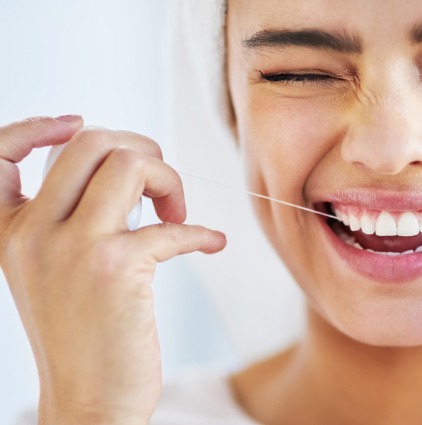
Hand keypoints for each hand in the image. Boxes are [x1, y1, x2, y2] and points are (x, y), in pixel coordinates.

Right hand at [0, 116, 225, 423]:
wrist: (88, 402)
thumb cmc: (82, 337)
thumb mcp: (51, 272)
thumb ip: (67, 220)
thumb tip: (119, 169)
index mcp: (10, 230)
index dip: (34, 127)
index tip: (75, 122)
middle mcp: (32, 233)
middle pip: (88, 143)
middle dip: (138, 150)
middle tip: (158, 186)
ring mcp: (72, 249)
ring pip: (129, 165)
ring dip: (168, 179)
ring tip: (176, 213)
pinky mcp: (116, 270)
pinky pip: (172, 226)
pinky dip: (201, 232)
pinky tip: (211, 243)